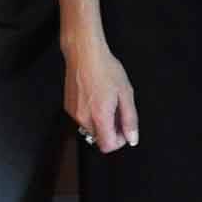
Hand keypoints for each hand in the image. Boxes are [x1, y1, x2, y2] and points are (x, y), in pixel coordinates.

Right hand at [64, 39, 138, 153]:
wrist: (84, 55)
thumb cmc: (105, 69)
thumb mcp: (126, 93)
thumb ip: (130, 119)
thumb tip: (132, 138)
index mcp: (99, 116)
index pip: (107, 146)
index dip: (120, 141)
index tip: (125, 129)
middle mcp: (83, 118)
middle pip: (99, 139)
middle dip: (111, 131)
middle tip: (119, 111)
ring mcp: (73, 114)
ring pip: (90, 129)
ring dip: (101, 122)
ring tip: (108, 101)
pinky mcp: (68, 108)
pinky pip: (82, 119)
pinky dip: (91, 115)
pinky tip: (97, 97)